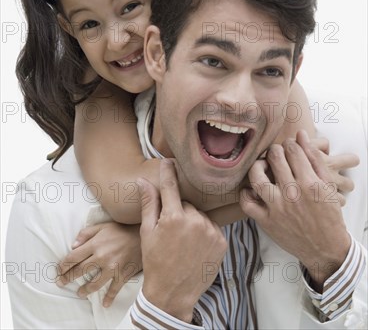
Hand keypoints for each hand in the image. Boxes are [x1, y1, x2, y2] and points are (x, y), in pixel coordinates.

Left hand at [57, 222, 141, 306]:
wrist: (143, 235)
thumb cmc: (121, 229)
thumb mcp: (102, 226)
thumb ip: (86, 234)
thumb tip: (73, 245)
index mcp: (95, 244)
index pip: (73, 257)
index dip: (63, 265)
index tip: (58, 270)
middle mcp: (102, 257)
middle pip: (80, 270)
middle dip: (68, 277)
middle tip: (61, 283)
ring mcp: (112, 268)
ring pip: (94, 283)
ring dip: (85, 290)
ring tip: (79, 293)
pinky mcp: (122, 275)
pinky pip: (114, 289)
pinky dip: (109, 298)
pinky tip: (104, 304)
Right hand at [139, 159, 227, 322]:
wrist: (173, 293)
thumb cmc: (155, 262)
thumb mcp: (147, 232)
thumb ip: (149, 204)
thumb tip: (143, 181)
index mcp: (173, 217)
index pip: (170, 186)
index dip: (168, 171)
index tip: (167, 160)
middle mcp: (195, 221)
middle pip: (185, 203)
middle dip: (177, 211)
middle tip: (170, 231)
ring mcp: (210, 231)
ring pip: (199, 215)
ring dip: (192, 222)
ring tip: (183, 242)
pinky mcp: (221, 241)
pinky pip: (211, 226)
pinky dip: (203, 232)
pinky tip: (195, 246)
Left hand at [240, 130, 350, 289]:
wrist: (325, 249)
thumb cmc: (328, 215)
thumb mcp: (328, 185)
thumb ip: (314, 158)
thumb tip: (301, 135)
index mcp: (310, 183)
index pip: (293, 150)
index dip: (289, 144)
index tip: (289, 147)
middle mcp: (292, 193)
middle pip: (275, 158)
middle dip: (274, 151)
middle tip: (276, 154)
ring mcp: (277, 208)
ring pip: (257, 178)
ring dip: (257, 166)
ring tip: (262, 166)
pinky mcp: (266, 221)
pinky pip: (247, 203)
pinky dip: (245, 193)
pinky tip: (252, 188)